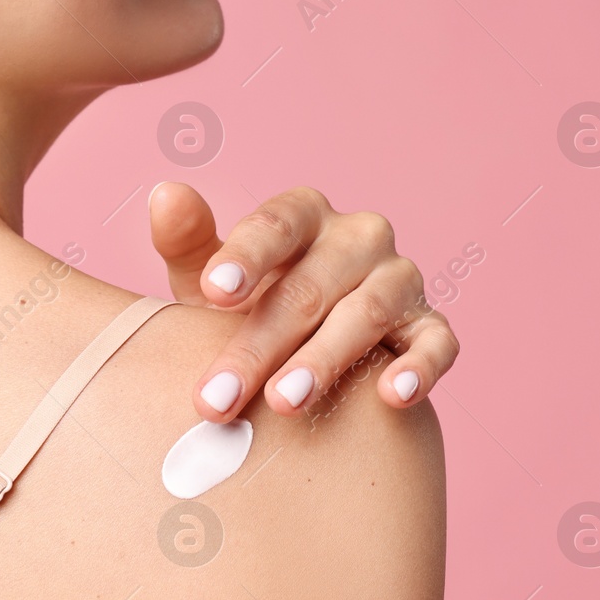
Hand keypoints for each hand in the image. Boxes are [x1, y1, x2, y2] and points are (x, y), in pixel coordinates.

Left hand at [150, 183, 458, 421]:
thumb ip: (189, 241)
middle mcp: (358, 237)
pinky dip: (419, 367)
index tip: (213, 292)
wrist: (307, 348)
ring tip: (284, 403)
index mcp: (304, 214)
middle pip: (309, 287)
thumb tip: (164, 196)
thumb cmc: (251, 306)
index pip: (276, 225)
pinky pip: (435, 343)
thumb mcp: (213, 279)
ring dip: (325, 359)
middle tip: (218, 396)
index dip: (245, 257)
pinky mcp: (428, 324)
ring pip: (367, 313)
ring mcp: (399, 279)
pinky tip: (392, 395)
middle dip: (259, 345)